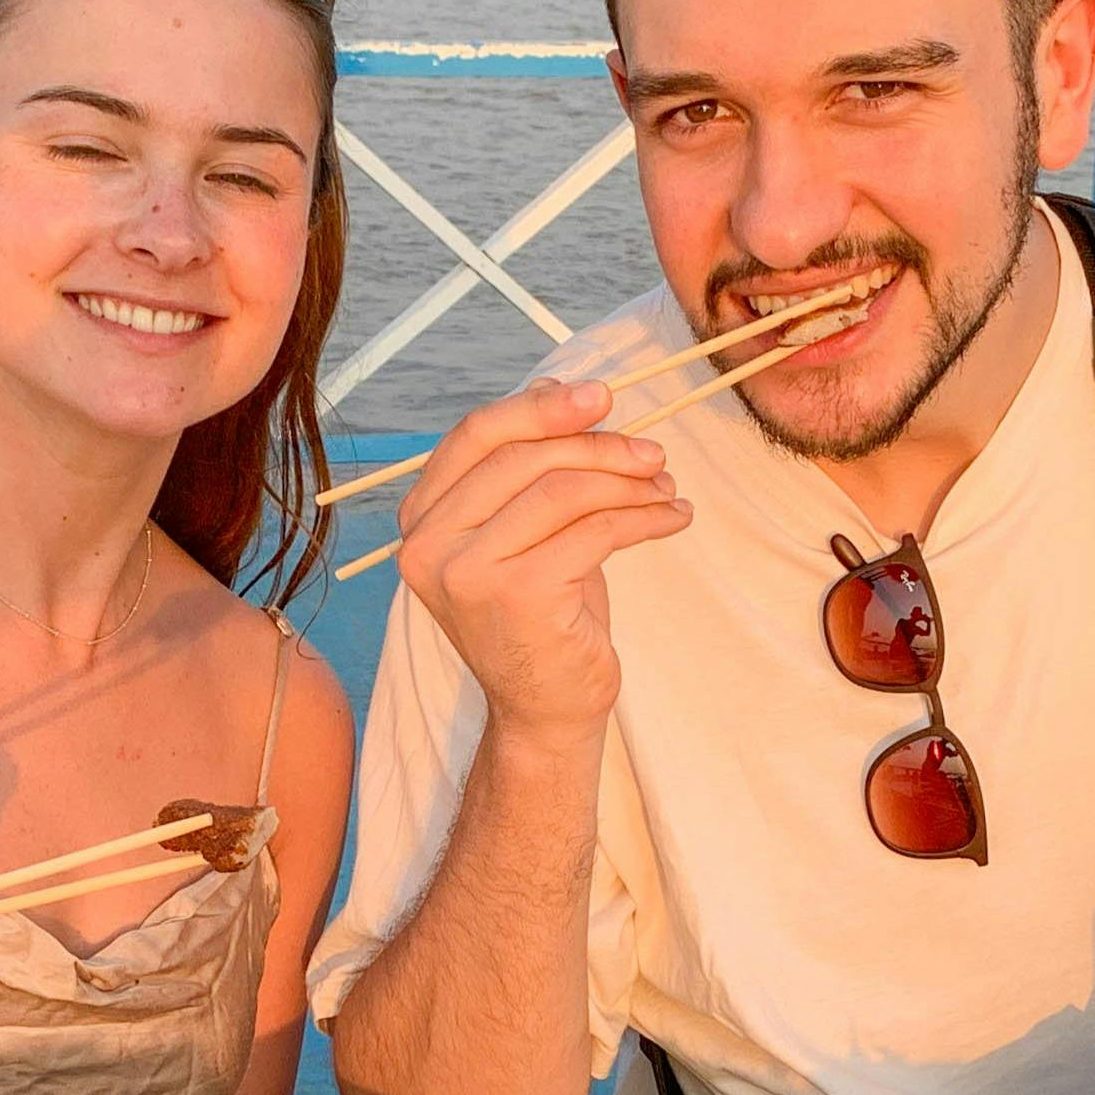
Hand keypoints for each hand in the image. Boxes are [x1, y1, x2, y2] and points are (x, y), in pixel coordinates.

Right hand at [392, 376, 691, 741]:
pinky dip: (646, 517)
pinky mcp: (518, 596)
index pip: (476, 436)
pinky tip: (673, 518)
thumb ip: (525, 467)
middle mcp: (429, 545)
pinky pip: (595, 530)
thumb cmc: (540, 614)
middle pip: (524, 458)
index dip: (540, 407)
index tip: (601, 396)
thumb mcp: (524, 532)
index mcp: (421, 521)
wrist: (545, 708)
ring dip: (628, 481)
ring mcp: (468, 572)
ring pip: (563, 491)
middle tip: (653, 451)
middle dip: (599, 445)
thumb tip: (554, 386)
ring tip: (666, 486)